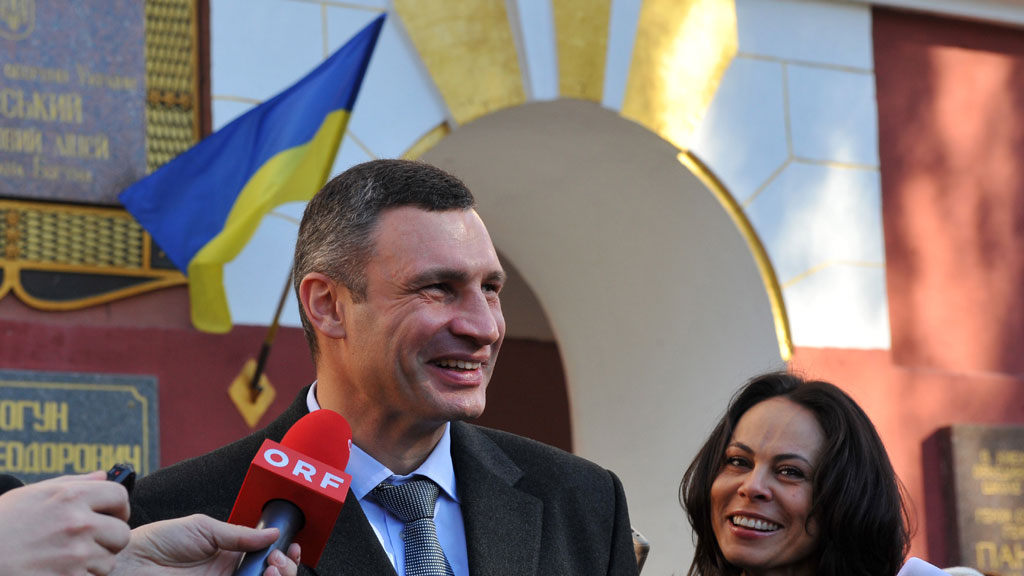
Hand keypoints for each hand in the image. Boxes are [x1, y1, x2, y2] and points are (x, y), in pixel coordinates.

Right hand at [0, 470, 130, 574]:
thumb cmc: (2, 526)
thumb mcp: (31, 496)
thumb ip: (72, 484)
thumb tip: (104, 477)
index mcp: (70, 497)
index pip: (119, 496)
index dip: (118, 507)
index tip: (111, 515)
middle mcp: (77, 524)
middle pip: (121, 533)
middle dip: (108, 539)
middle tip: (88, 543)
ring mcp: (74, 555)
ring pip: (108, 560)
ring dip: (94, 563)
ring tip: (66, 559)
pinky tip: (59, 572)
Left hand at [113, 514, 300, 575]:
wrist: (128, 564)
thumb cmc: (155, 543)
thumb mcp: (203, 528)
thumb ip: (238, 533)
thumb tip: (271, 533)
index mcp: (229, 555)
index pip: (265, 558)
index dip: (284, 554)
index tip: (292, 548)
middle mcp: (229, 575)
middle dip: (285, 568)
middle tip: (278, 559)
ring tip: (272, 568)